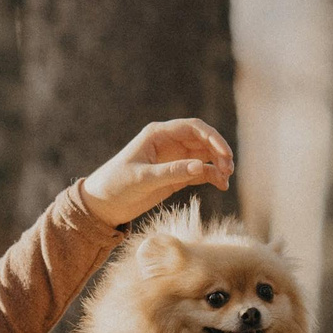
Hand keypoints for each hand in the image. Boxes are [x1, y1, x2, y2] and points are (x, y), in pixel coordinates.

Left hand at [81, 118, 234, 224]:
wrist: (103, 204)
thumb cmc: (116, 185)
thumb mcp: (143, 178)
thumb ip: (172, 172)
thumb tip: (201, 167)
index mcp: (159, 134)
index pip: (193, 128)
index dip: (213, 137)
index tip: (225, 153)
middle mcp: (169, 143)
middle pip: (203, 141)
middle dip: (219, 153)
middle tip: (229, 170)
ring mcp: (174, 159)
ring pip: (205, 156)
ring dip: (218, 165)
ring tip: (226, 179)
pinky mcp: (176, 175)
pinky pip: (200, 171)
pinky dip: (212, 176)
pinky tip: (221, 185)